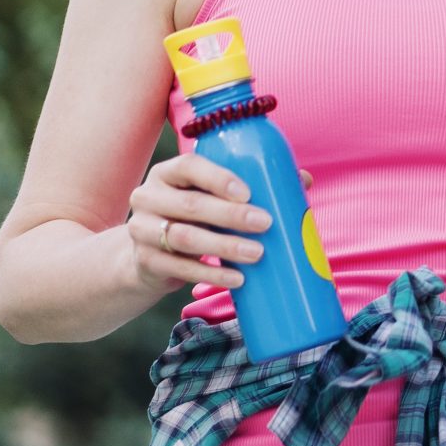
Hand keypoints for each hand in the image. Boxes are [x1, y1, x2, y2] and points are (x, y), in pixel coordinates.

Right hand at [125, 153, 269, 293]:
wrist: (151, 255)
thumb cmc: (194, 217)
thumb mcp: (212, 198)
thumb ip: (251, 186)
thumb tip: (303, 179)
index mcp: (168, 173)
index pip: (189, 166)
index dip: (218, 178)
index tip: (248, 193)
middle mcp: (148, 196)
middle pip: (190, 204)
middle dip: (230, 215)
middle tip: (265, 223)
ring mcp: (141, 229)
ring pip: (185, 237)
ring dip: (225, 246)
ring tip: (257, 253)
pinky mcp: (145, 260)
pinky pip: (180, 268)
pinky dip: (211, 275)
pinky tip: (237, 279)